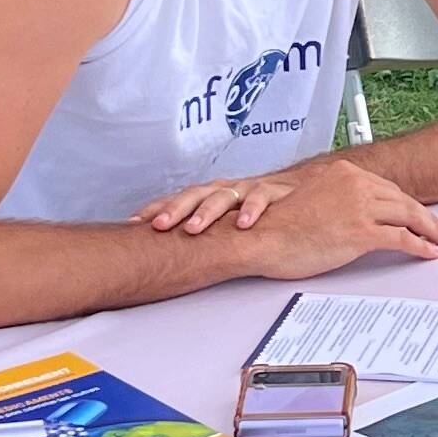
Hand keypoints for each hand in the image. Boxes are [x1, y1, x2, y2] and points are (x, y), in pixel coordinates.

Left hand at [142, 172, 291, 234]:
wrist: (304, 189)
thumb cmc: (261, 210)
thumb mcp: (231, 219)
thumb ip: (207, 229)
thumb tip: (171, 248)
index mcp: (212, 194)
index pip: (179, 198)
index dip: (156, 208)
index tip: (134, 222)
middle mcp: (227, 188)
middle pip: (196, 194)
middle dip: (175, 210)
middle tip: (159, 225)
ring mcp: (250, 188)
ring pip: (224, 195)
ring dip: (207, 211)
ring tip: (194, 228)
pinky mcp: (275, 191)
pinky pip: (261, 197)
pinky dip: (251, 209)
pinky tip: (243, 223)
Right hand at [146, 157, 437, 275]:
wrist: (256, 237)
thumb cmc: (273, 226)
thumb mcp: (307, 202)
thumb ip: (331, 202)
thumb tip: (344, 216)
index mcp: (342, 174)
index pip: (384, 189)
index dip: (405, 204)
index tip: (419, 215)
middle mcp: (355, 184)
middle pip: (402, 201)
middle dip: (425, 216)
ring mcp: (359, 207)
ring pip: (409, 216)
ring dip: (431, 230)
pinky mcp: (360, 232)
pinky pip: (401, 239)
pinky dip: (421, 245)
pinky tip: (430, 252)